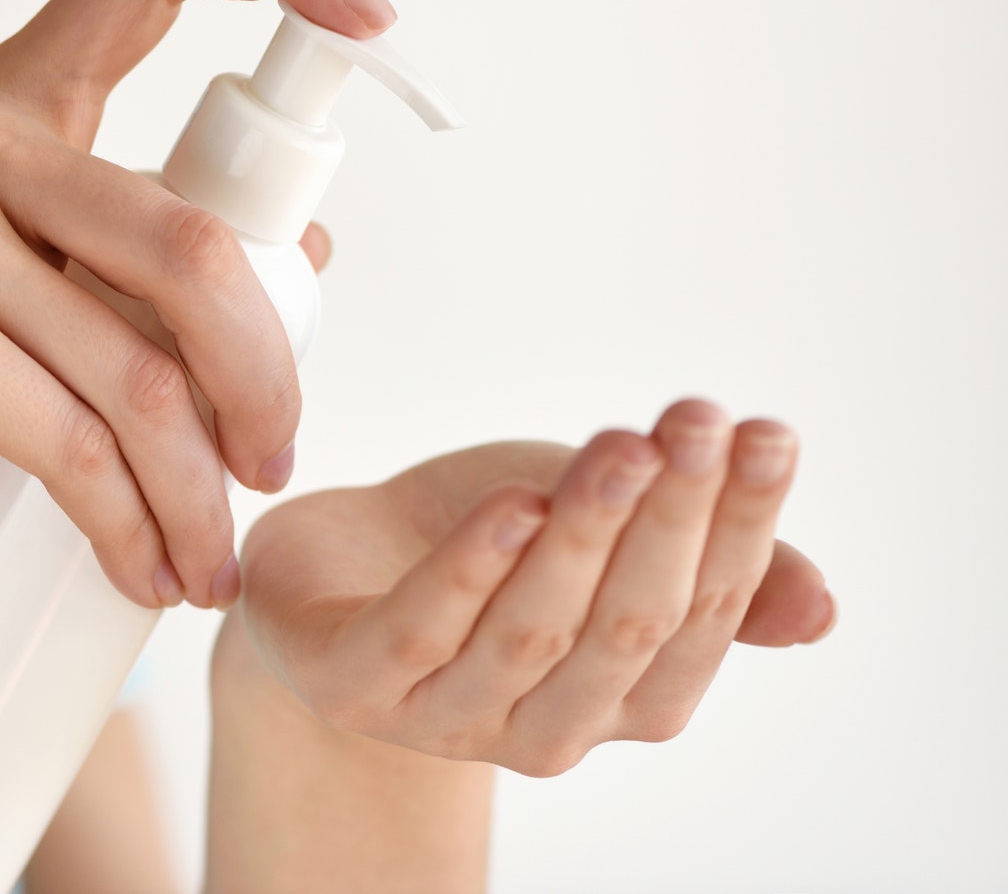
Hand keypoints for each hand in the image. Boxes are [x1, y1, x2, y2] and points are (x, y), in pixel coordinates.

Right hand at [0, 0, 396, 607]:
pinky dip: (130, 523)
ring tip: (205, 564)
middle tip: (273, 469)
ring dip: (200, 488)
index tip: (376, 13)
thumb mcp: (19, 305)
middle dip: (268, 377)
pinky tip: (143, 572)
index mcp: (4, 104)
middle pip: (199, 238)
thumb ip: (135, 262)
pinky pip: (77, 434)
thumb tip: (314, 252)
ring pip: (145, 361)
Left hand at [233, 400, 835, 774]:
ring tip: (621, 448)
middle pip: (627, 624)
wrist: (328, 567)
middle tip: (697, 422)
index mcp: (625, 702)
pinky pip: (422, 632)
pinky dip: (470, 570)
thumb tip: (822, 609)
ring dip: (585, 533)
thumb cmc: (479, 547)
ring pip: (532, 628)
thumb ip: (697, 566)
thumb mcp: (595, 534)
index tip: (766, 433)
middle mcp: (548, 728)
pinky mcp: (353, 686)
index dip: (740, 528)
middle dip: (672, 520)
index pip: (702, 618)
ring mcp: (445, 717)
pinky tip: (512, 506)